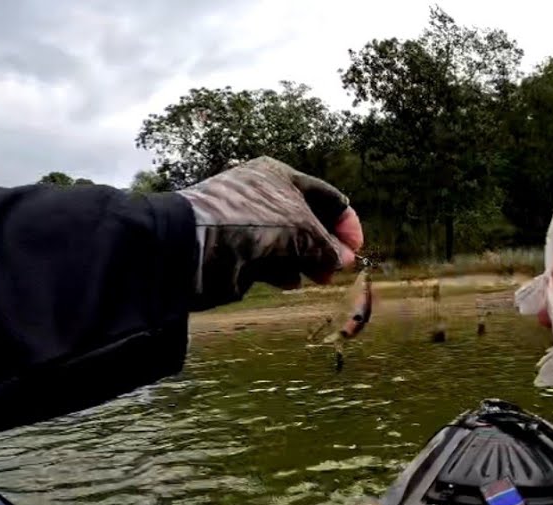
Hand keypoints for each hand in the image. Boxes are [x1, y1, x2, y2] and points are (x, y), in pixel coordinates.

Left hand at [178, 157, 363, 309]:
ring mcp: (250, 224)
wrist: (196, 244)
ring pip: (291, 245)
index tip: (356, 248)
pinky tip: (289, 281)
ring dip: (307, 262)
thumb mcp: (302, 228)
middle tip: (337, 269)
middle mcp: (265, 196)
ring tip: (317, 277)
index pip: (326, 196)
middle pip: (309, 222)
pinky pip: (270, 261)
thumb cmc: (253, 221)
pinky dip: (283, 271)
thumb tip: (343, 260)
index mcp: (279, 176)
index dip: (346, 222)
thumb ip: (327, 245)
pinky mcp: (238, 250)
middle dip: (326, 246)